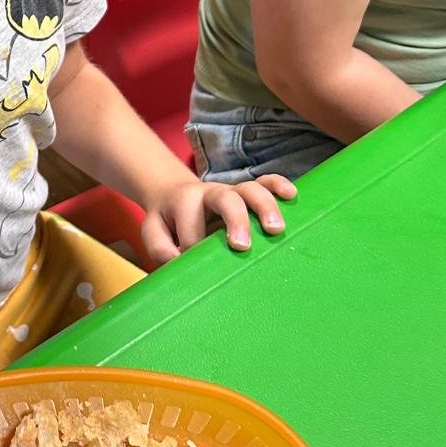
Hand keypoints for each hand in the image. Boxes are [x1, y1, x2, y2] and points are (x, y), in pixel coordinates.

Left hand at [141, 175, 295, 263]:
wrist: (174, 196)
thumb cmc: (168, 221)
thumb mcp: (153, 233)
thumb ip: (159, 248)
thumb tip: (181, 262)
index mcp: (184, 202)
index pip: (192, 225)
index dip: (193, 245)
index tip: (193, 264)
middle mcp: (210, 193)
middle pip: (225, 199)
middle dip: (236, 221)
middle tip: (242, 246)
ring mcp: (231, 191)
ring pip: (250, 189)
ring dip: (265, 206)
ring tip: (275, 229)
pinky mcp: (246, 193)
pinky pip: (265, 182)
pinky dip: (279, 185)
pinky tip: (292, 196)